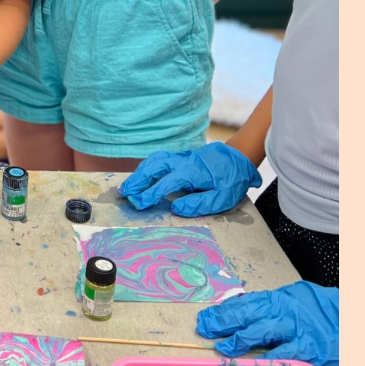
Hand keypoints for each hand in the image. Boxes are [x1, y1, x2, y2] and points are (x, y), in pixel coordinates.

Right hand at [118, 142, 261, 215]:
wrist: (240, 157)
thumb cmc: (232, 179)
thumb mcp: (222, 197)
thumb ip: (199, 204)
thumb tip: (176, 209)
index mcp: (192, 171)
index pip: (166, 182)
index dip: (150, 194)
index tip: (138, 204)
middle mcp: (183, 161)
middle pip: (155, 167)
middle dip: (138, 180)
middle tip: (124, 193)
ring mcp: (181, 156)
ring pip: (155, 161)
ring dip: (140, 173)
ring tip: (128, 186)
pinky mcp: (181, 157)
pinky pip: (159, 160)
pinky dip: (147, 167)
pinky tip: (142, 176)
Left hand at [196, 282, 338, 365]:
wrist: (353, 318)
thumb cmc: (320, 311)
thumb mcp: (293, 301)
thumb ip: (268, 307)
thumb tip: (238, 312)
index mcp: (278, 298)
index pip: (243, 303)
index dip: (221, 311)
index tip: (204, 317)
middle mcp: (284, 309)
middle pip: (246, 314)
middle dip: (223, 322)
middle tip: (204, 329)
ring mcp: (296, 327)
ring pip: (261, 330)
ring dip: (239, 340)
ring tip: (223, 348)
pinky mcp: (310, 346)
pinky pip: (285, 352)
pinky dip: (268, 358)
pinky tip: (253, 363)